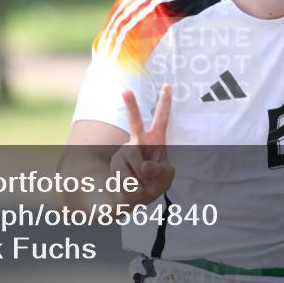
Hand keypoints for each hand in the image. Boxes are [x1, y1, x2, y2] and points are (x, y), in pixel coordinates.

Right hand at [110, 84, 174, 207]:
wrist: (134, 197)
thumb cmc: (154, 181)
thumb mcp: (165, 177)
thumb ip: (158, 171)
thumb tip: (144, 167)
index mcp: (156, 139)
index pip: (162, 118)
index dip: (165, 102)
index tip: (168, 85)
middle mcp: (138, 141)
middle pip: (135, 122)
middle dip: (131, 106)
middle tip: (126, 91)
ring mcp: (125, 150)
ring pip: (136, 161)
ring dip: (143, 178)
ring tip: (142, 183)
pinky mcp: (115, 163)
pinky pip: (126, 176)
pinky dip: (133, 187)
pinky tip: (132, 186)